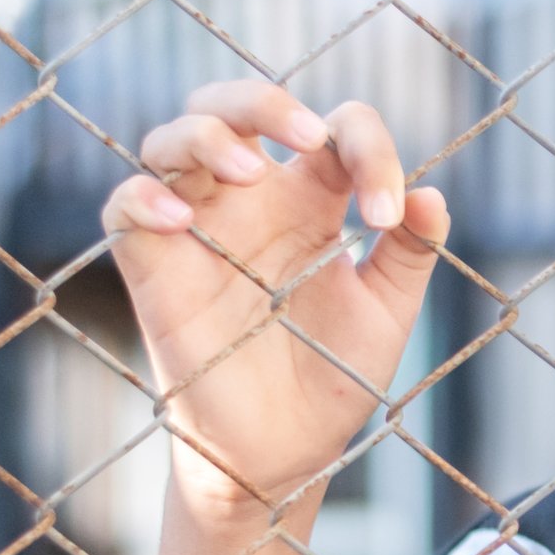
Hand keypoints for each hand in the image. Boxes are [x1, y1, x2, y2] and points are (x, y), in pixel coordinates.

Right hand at [99, 80, 450, 513]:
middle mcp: (252, 201)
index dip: (369, 150)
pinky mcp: (153, 265)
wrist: (284, 454)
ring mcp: (199, 227)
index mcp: (313, 201)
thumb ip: (410, 253)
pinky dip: (144, 196)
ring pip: (173, 136)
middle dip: (267, 100)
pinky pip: (124, 203)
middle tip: (309, 138)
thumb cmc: (332, 378)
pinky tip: (180, 218)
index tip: (386, 214)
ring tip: (247, 172)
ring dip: (207, 134)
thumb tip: (431, 195)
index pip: (335, 131)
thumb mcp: (386, 314)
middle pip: (235, 105)